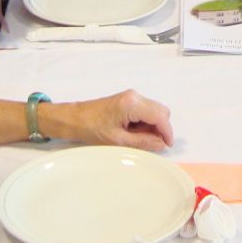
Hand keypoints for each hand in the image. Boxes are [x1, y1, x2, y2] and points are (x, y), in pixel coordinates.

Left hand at [45, 90, 174, 151]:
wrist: (74, 119)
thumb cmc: (92, 129)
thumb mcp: (119, 141)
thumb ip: (143, 142)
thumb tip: (162, 144)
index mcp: (133, 104)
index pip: (160, 116)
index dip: (167, 132)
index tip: (167, 146)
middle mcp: (135, 96)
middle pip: (160, 111)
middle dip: (160, 129)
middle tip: (150, 144)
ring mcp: (132, 96)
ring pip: (154, 111)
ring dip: (152, 126)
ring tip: (137, 139)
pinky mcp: (128, 100)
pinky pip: (145, 111)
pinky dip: (145, 122)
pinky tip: (133, 133)